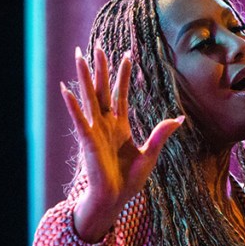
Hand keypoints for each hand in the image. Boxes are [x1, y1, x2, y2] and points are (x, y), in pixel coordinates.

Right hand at [60, 46, 182, 241]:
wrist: (115, 200)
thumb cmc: (129, 181)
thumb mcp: (150, 154)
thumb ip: (160, 134)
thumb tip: (178, 118)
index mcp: (119, 126)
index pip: (121, 94)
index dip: (123, 75)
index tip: (127, 54)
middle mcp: (105, 124)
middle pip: (103, 90)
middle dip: (101, 69)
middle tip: (98, 46)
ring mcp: (95, 131)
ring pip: (89, 98)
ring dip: (85, 77)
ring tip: (80, 56)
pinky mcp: (88, 141)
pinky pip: (79, 119)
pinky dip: (73, 105)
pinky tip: (65, 89)